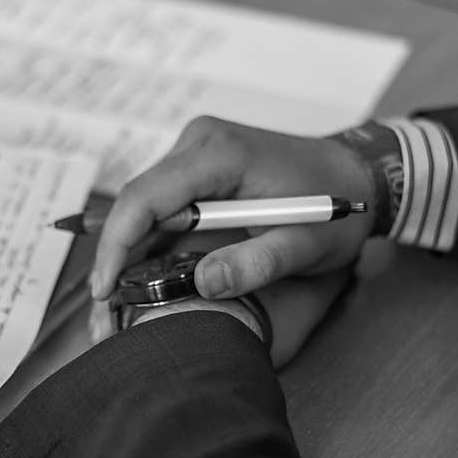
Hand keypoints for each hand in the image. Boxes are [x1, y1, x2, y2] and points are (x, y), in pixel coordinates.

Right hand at [90, 116, 374, 301]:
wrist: (352, 174)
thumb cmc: (335, 206)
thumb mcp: (308, 244)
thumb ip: (260, 264)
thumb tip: (203, 285)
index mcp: (220, 153)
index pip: (146, 196)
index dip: (116, 245)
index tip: (104, 291)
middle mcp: (199, 143)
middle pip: (136, 202)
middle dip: (115, 259)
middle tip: (106, 315)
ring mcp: (195, 152)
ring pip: (142, 207)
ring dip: (128, 254)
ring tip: (116, 307)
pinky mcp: (196, 168)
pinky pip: (160, 207)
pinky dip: (147, 244)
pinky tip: (139, 281)